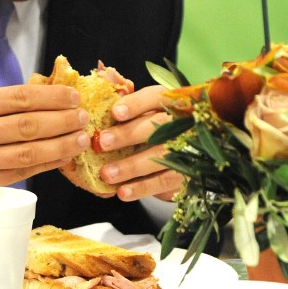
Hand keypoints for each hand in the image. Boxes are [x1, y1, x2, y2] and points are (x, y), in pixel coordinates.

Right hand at [0, 84, 88, 198]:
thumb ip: (1, 101)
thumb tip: (50, 97)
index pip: (18, 98)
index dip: (51, 97)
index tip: (72, 97)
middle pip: (27, 126)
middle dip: (62, 121)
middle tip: (82, 117)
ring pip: (28, 153)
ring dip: (60, 145)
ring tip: (80, 138)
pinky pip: (22, 174)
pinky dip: (46, 164)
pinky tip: (62, 156)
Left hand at [93, 84, 184, 201]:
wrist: (181, 156)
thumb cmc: (153, 128)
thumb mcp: (144, 112)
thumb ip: (126, 104)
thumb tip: (100, 96)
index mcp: (171, 101)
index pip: (156, 97)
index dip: (136, 104)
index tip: (114, 112)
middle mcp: (183, 123)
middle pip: (157, 126)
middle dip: (128, 135)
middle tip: (102, 142)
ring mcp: (188, 149)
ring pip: (160, 156)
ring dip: (131, 166)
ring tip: (106, 173)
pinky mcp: (187, 174)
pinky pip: (164, 181)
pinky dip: (142, 188)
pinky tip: (122, 192)